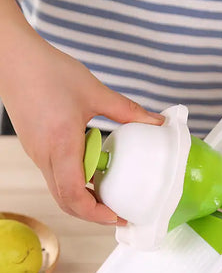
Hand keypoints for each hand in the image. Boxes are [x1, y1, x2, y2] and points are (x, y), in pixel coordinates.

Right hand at [0, 0, 163, 223]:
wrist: (11, 57)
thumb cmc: (48, 72)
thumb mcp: (95, 92)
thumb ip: (128, 111)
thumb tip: (156, 122)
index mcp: (61, 146)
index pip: (74, 195)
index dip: (96, 213)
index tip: (117, 216)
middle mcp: (45, 156)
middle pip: (66, 201)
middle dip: (93, 213)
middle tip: (117, 213)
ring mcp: (38, 154)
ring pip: (59, 190)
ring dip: (84, 200)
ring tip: (109, 196)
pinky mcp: (37, 148)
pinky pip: (56, 176)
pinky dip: (75, 184)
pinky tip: (93, 173)